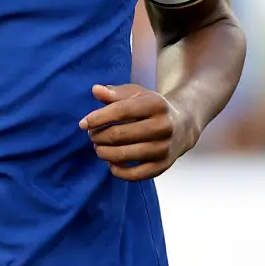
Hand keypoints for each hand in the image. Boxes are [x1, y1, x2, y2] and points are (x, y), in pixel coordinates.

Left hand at [79, 84, 197, 180]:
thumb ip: (115, 93)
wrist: (182, 126)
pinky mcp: (163, 166)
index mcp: (156, 104)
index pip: (120, 111)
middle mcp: (163, 126)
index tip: (82, 124)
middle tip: (92, 135)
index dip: (98, 118)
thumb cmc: (151, 108)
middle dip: (99, 136)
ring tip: (98, 147)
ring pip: (124, 155)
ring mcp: (164, 148)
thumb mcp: (136, 94)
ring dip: (104, 153)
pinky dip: (117, 170)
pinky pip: (134, 174)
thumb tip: (95, 90)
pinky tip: (110, 162)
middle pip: (120, 134)